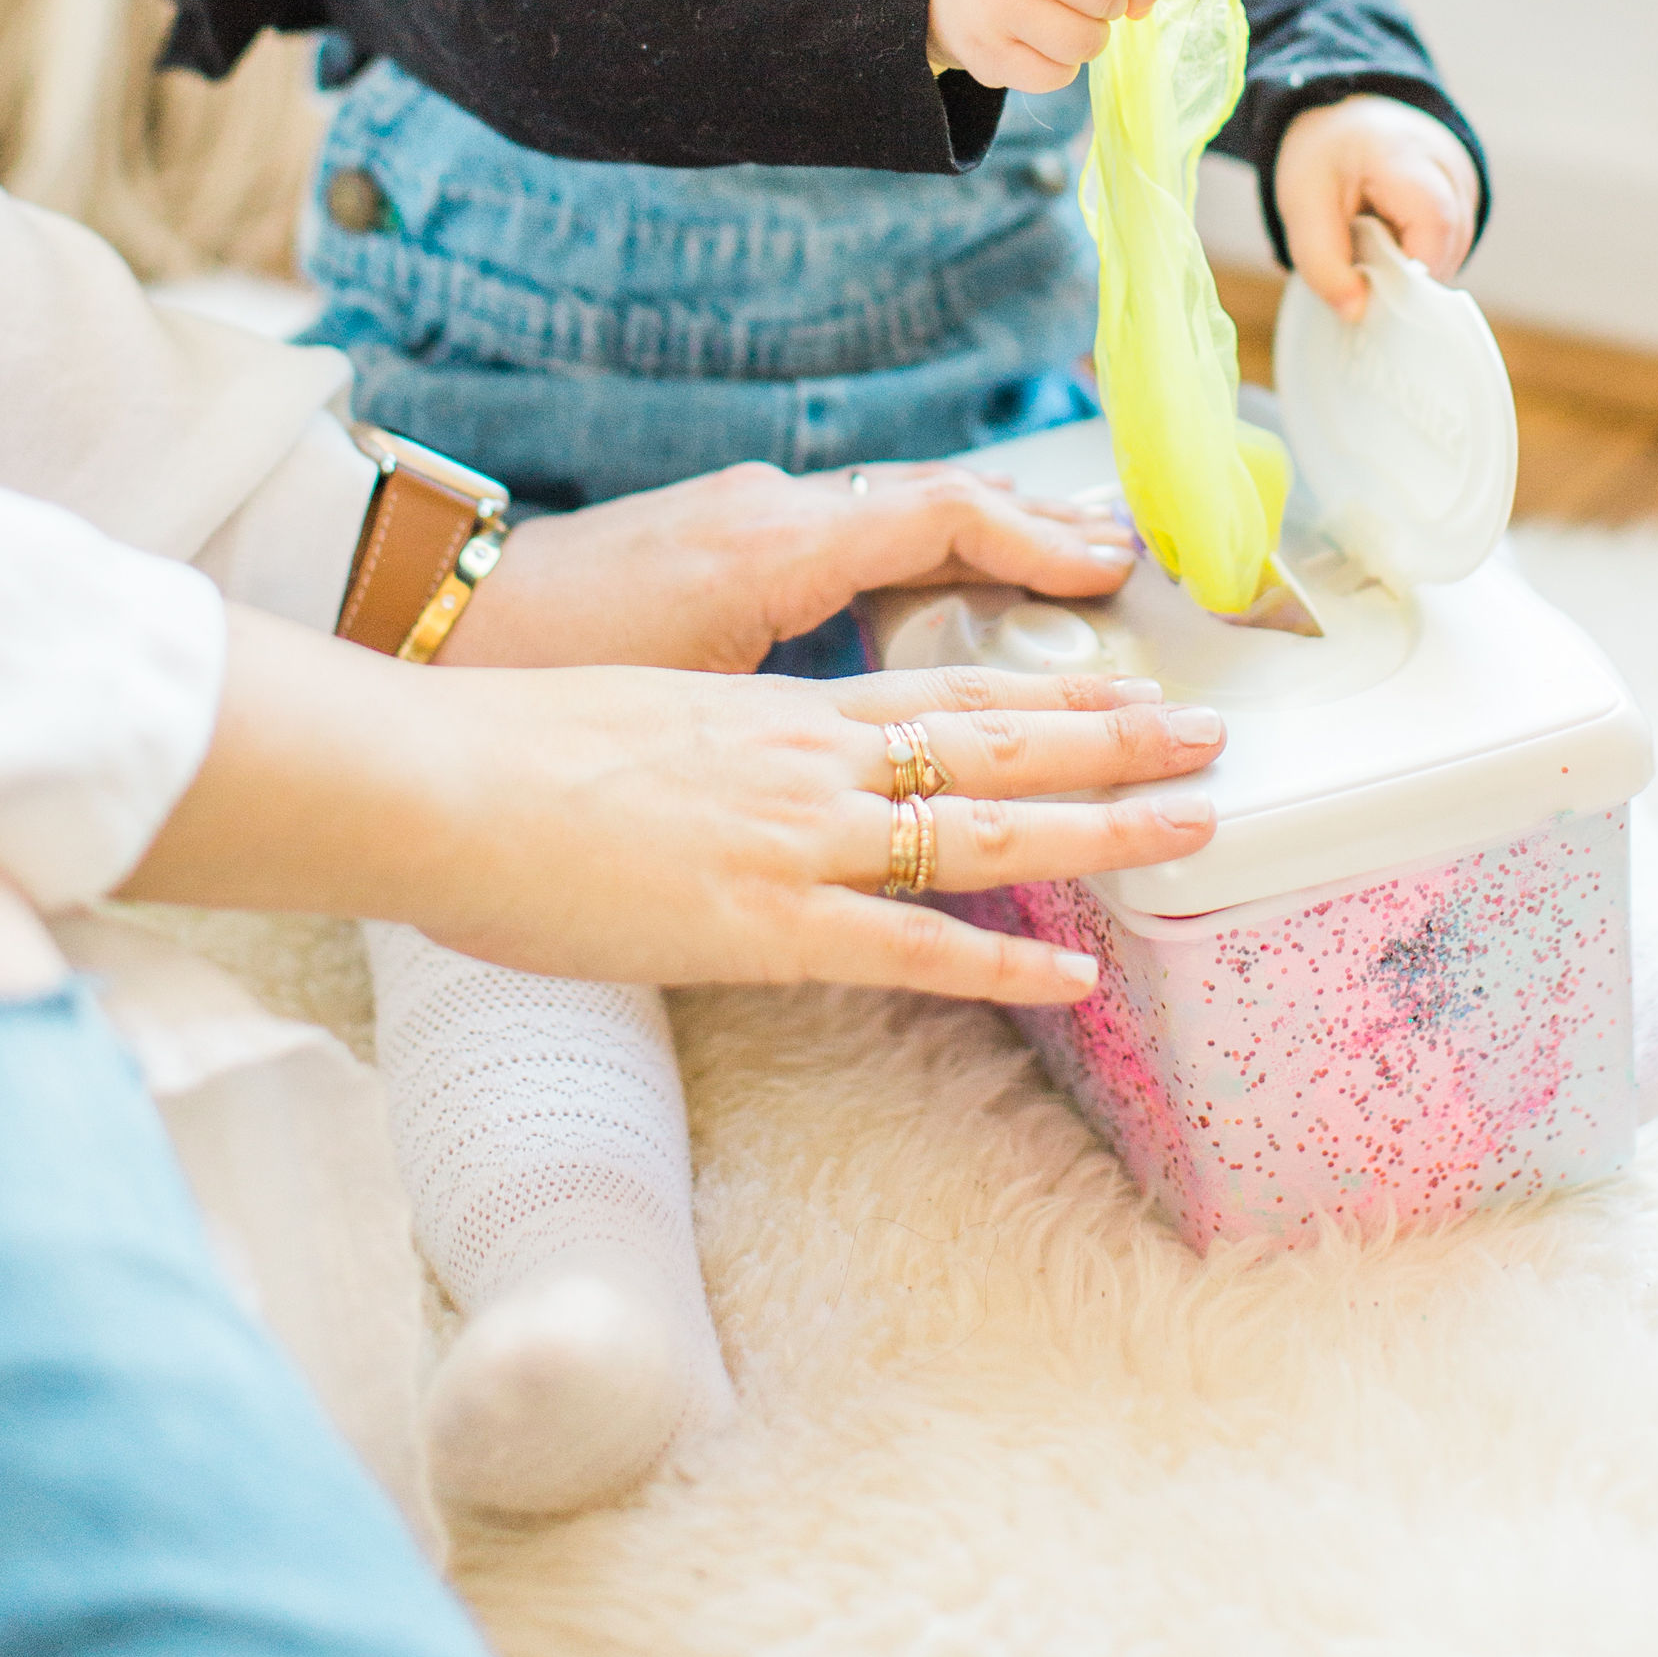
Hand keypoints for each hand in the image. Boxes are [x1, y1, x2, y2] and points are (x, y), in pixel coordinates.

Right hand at [122, 610, 1225, 1008]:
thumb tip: (739, 781)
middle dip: (1116, 738)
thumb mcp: (645, 724)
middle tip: (1214, 731)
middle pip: (997, 738)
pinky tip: (1071, 971)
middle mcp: (813, 760)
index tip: (1127, 684)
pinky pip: (906, 945)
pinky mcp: (764, 922)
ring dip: (1100, 825)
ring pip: (984, 825)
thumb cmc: (515, 751)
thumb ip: (718, 752)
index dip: (1048, 692)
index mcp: (783, 711)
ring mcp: (797, 838)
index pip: (947, 690)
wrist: (443, 774)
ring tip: (1199, 818)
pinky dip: (997, 959)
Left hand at [442, 456, 1139, 674]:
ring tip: (1080, 563)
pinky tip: (961, 577)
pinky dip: (925, 546)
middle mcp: (774, 514)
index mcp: (773, 548)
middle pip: (941, 502)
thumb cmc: (537, 679)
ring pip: (901, 510)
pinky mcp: (723, 532)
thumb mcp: (675, 707)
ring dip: (995, 536)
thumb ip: (780, 724)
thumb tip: (870, 764)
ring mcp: (749, 515)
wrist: (430, 622)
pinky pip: (852, 525)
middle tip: (1135, 564)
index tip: (1108, 573)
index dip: (1034, 542)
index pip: (939, 513)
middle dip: (1042, 531)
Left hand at [1272, 94, 1480, 320]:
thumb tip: (1357, 313)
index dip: (1410, 271)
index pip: (1435, 226)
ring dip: (1414, 265)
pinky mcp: (1468, 199)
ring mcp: (1466, 181)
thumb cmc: (1324, 156)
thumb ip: (1322, 262)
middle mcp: (1450, 165)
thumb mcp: (1302, 204)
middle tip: (1366, 267)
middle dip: (1407, 274)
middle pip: (1450, 246)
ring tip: (1376, 243)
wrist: (1343, 116)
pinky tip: (1394, 239)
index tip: (1374, 289)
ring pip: (1455, 252)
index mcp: (1405, 156)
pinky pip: (1453, 245)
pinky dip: (1422, 254)